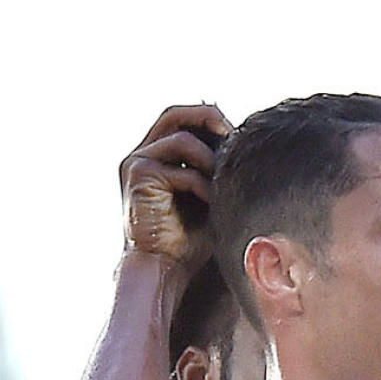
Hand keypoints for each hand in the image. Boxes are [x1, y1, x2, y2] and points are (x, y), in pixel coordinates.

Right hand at [122, 103, 229, 267]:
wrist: (165, 266)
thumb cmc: (189, 238)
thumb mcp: (207, 195)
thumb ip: (214, 168)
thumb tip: (243, 144)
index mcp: (157, 155)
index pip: (181, 118)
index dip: (209, 119)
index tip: (236, 137)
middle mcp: (143, 154)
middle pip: (175, 113)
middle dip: (209, 119)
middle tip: (233, 138)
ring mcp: (137, 163)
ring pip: (182, 139)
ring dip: (211, 161)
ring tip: (222, 184)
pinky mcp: (139, 177)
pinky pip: (181, 170)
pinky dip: (202, 186)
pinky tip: (211, 204)